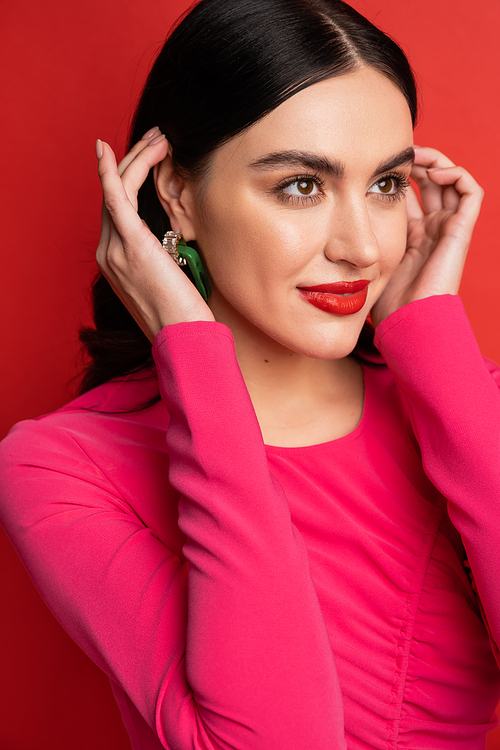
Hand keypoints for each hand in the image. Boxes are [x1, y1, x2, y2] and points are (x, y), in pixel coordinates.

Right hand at [95, 129, 214, 342]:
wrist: (184, 341)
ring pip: (117, 190)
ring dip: (136, 159)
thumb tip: (178, 241)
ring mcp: (115, 251)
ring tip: (159, 138)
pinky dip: (109, 172)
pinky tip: (108, 150)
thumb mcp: (171, 282)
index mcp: (117, 262)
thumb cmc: (184, 318)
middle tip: (159, 138)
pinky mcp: (130, 246)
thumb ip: (166, 257)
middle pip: (115, 194)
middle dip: (135, 161)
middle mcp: (109, 254)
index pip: (119, 209)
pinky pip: (114, 199)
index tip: (153, 157)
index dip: (132, 178)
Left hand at [370, 146, 483, 326]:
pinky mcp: (461, 231)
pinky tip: (432, 172)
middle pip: (430, 182)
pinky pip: (471, 192)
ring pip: (451, 181)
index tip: (374, 165)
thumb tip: (332, 230)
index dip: (395, 175)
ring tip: (415, 154)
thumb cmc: (384, 303)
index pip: (408, 194)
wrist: (408, 321)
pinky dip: (456, 174)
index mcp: (410, 236)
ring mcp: (447, 229)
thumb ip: (355, 245)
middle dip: (416, 162)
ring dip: (436, 161)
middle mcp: (431, 229)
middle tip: (397, 152)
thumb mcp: (363, 264)